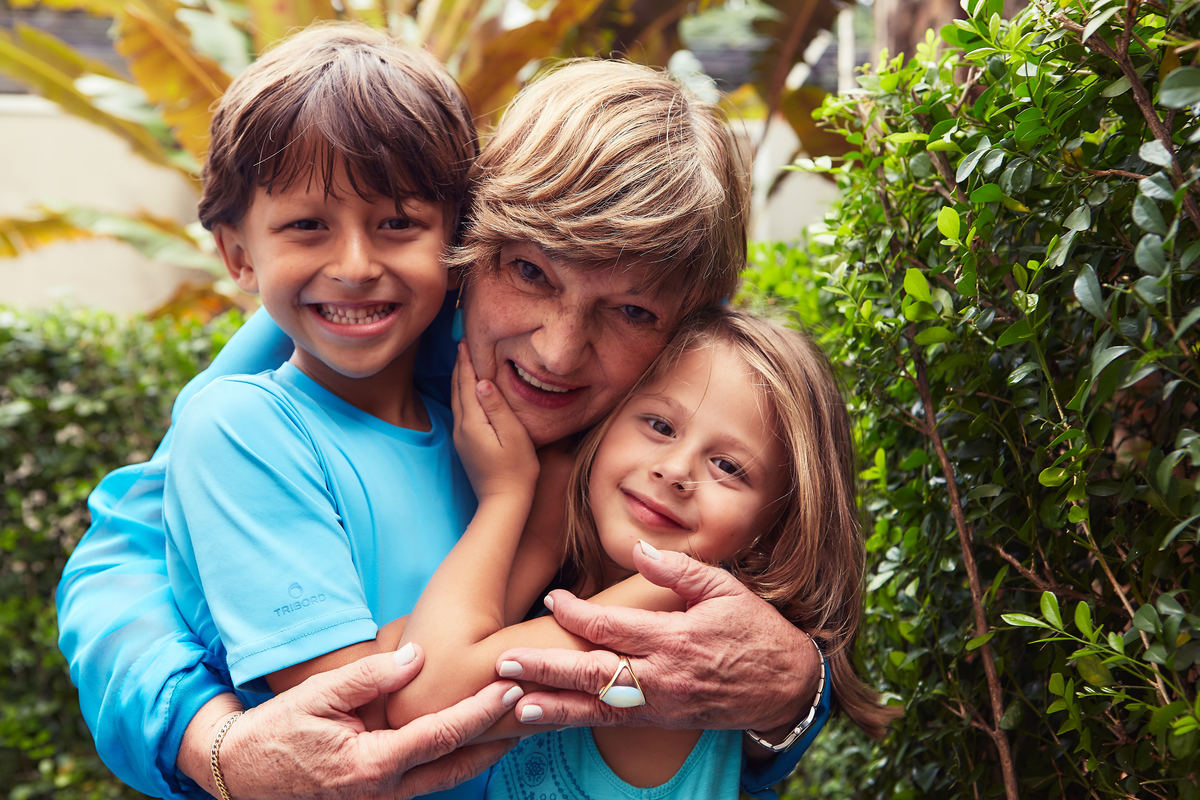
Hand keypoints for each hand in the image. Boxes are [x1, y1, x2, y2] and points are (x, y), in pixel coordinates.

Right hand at [213, 645, 520, 798]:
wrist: (238, 776)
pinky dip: (453, 759)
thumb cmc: (276, 732)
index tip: (512, 688)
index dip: (482, 711)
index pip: (442, 734)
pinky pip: (426, 781)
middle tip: (532, 708)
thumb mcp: (318, 696)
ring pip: (446, 778)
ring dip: (481, 751)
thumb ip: (371, 677)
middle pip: (458, 765)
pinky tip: (470, 738)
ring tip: (513, 721)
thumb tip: (418, 656)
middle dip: (498, 739)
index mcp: (372, 765)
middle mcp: (383, 792)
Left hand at [451, 342, 537, 500]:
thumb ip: (497, 407)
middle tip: (462, 343)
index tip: (465, 341)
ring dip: (458, 378)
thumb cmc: (516, 470)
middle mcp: (461, 427)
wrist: (503, 502)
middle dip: (459, 365)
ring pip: (456, 399)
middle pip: (457, 389)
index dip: (466, 361)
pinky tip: (467, 390)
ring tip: (463, 361)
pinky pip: (460, 410)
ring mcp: (461, 437)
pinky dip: (461, 393)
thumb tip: (482, 382)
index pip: (466, 384)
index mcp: (473, 422)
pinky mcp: (465, 444)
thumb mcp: (513, 436)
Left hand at [495, 544, 818, 732]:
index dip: (576, 614)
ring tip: (514, 705)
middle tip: (504, 664)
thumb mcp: (725, 589)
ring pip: (597, 708)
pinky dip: (577, 721)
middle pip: (593, 675)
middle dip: (546, 669)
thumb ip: (679, 570)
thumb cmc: (756, 631)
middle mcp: (662, 678)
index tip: (552, 598)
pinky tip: (548, 719)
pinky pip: (612, 723)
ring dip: (554, 706)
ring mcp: (660, 705)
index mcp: (675, 640)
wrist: (787, 685)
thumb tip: (639, 548)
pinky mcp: (661, 721)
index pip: (612, 628)